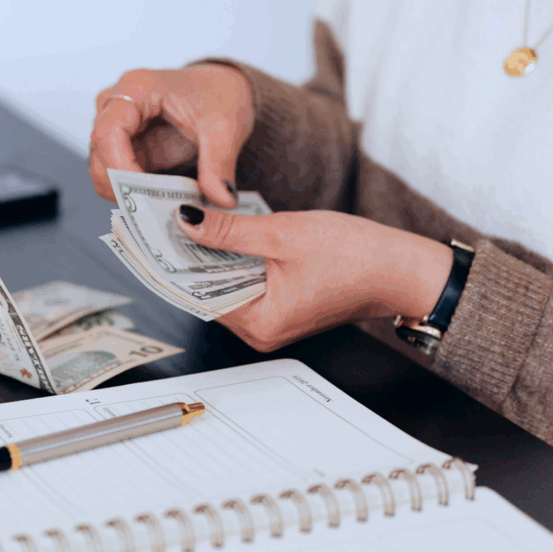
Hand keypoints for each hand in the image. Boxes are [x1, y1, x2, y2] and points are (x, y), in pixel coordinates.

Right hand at [89, 64, 253, 207]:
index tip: (144, 194)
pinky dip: (134, 194)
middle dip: (123, 188)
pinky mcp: (124, 147)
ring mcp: (117, 126)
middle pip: (99, 154)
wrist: (220, 91)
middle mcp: (117, 105)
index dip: (120, 167)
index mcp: (136, 87)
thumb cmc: (217, 94)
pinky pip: (117, 176)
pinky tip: (159, 201)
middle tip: (156, 211)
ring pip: (102, 170)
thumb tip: (221, 198)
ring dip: (127, 194)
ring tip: (162, 207)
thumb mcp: (225, 126)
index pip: (108, 132)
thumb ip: (219, 163)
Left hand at [174, 205, 453, 351]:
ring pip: (226, 287)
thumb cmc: (356, 256)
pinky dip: (235, 262)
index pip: (196, 294)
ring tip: (195, 222)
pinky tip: (227, 236)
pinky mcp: (283, 308)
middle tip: (169, 220)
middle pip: (208, 292)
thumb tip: (187, 222)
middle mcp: (262, 331)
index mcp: (260, 322)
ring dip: (213, 257)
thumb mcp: (282, 233)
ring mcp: (272, 323)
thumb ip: (228, 231)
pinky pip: (246, 286)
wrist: (401, 269)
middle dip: (190, 256)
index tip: (151, 237)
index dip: (173, 262)